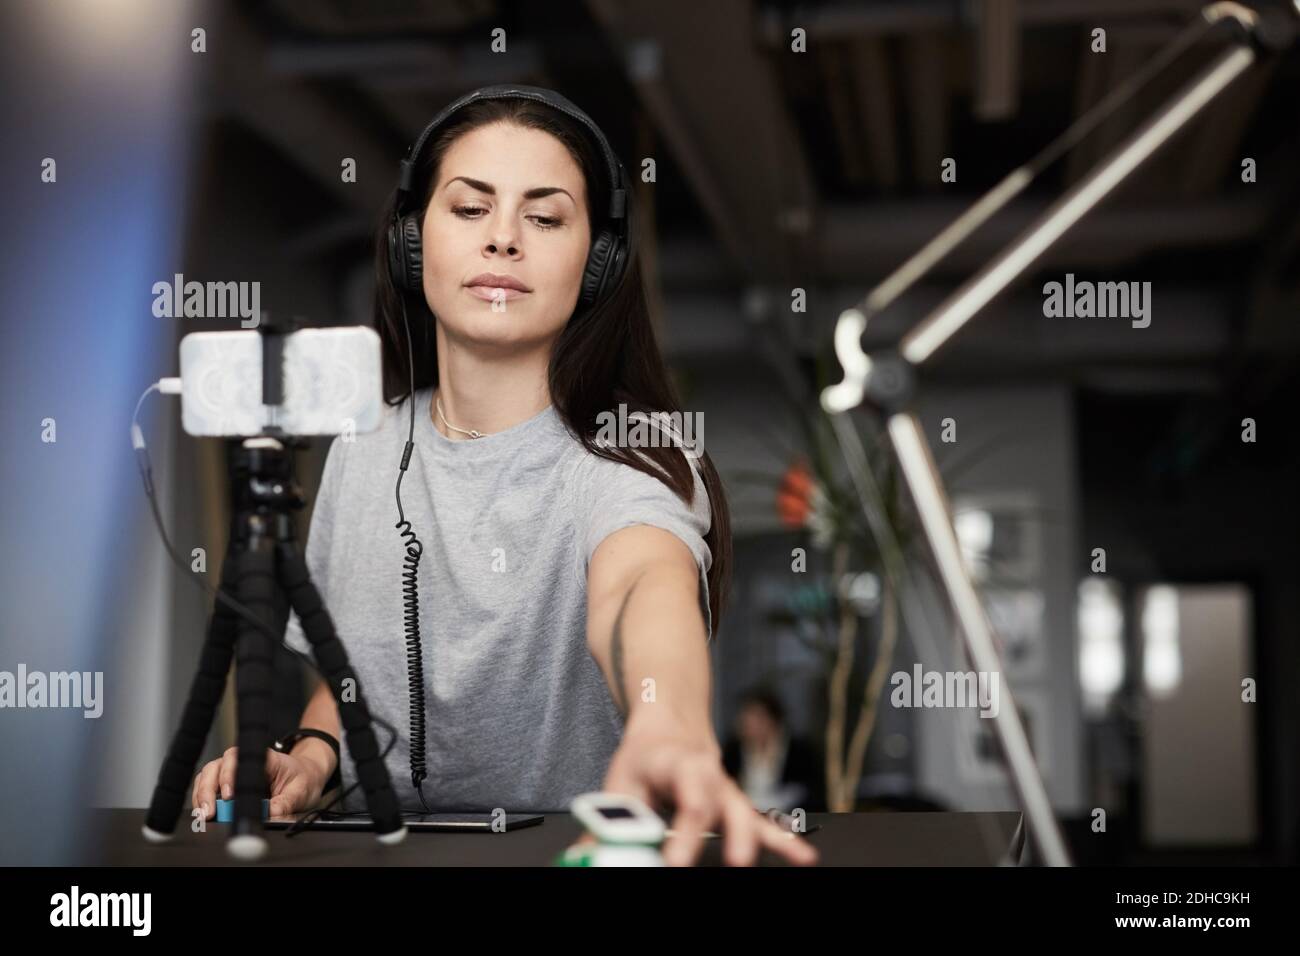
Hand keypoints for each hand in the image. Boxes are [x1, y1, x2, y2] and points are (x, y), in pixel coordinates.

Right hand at [191, 745, 327, 819]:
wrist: (306, 777)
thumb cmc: (303, 778)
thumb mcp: (300, 791)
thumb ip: (285, 804)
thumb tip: (269, 816)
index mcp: (262, 757)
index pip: (237, 758)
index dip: (229, 775)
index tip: (229, 795)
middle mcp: (243, 761)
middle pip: (215, 768)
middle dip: (208, 790)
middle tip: (209, 811)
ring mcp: (232, 772)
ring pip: (207, 777)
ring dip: (202, 796)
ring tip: (204, 815)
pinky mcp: (227, 786)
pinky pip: (208, 789)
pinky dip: (203, 801)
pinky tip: (204, 814)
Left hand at [601, 715, 818, 866]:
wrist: (672, 728)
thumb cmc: (645, 761)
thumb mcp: (621, 782)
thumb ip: (611, 820)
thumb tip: (589, 857)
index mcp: (674, 761)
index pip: (685, 788)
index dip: (684, 826)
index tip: (675, 860)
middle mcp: (707, 773)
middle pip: (717, 801)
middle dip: (720, 834)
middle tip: (720, 863)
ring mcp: (726, 789)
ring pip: (743, 811)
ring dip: (751, 838)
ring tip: (746, 863)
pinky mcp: (736, 805)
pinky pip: (762, 824)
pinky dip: (784, 841)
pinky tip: (803, 857)